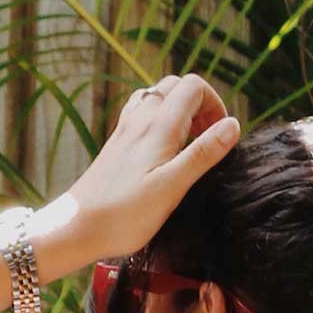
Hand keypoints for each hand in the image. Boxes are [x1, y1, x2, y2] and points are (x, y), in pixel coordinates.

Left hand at [46, 76, 241, 265]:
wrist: (78, 226)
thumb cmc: (126, 214)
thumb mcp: (173, 186)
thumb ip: (203, 153)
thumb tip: (233, 125)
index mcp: (159, 125)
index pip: (194, 86)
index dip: (215, 103)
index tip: (222, 135)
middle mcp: (141, 118)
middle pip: (176, 87)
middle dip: (199, 105)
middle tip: (208, 139)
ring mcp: (126, 129)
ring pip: (158, 98)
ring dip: (179, 112)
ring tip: (187, 144)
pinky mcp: (117, 144)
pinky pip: (142, 114)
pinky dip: (159, 121)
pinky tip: (161, 149)